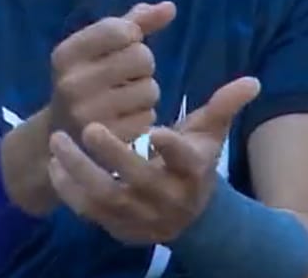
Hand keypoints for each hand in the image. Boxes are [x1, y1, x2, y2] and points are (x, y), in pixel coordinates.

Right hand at [47, 2, 176, 145]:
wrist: (64, 131)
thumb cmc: (88, 78)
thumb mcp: (99, 47)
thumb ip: (135, 23)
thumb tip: (170, 7)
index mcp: (66, 54)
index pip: (121, 30)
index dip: (132, 36)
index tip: (121, 46)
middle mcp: (72, 83)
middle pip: (141, 57)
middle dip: (143, 65)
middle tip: (126, 75)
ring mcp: (88, 114)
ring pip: (150, 89)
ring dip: (146, 91)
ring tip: (125, 96)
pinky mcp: (107, 138)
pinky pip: (149, 117)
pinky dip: (144, 115)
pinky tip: (125, 117)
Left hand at [47, 76, 260, 244]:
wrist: (187, 217)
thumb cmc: (193, 162)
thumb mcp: (209, 135)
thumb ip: (224, 106)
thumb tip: (252, 81)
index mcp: (193, 171)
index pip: (186, 161)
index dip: (173, 148)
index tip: (157, 129)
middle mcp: (168, 197)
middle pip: (139, 180)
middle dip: (113, 154)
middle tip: (88, 126)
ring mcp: (141, 216)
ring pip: (107, 198)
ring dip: (80, 170)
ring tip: (58, 140)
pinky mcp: (118, 227)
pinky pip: (89, 213)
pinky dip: (69, 191)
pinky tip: (55, 165)